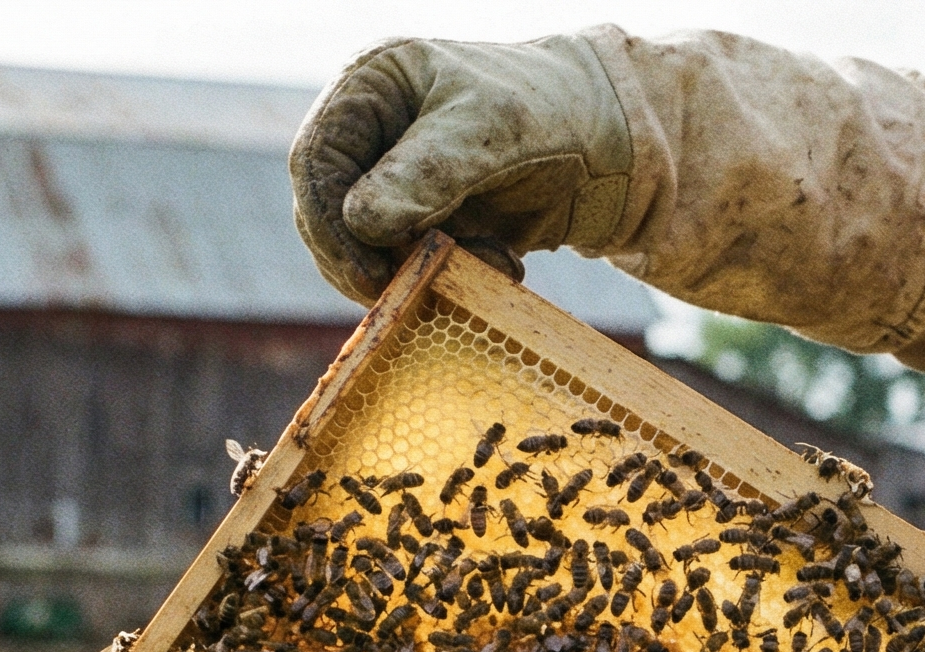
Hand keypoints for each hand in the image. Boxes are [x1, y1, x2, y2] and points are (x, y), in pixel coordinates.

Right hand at [290, 34, 635, 301]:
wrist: (609, 144)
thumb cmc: (549, 112)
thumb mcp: (489, 131)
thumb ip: (426, 171)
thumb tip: (361, 219)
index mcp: (371, 87)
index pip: (315, 161)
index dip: (328, 224)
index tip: (367, 274)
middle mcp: (371, 133)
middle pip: (329, 213)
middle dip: (369, 259)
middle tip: (415, 290)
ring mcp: (393, 179)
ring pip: (366, 249)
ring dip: (416, 272)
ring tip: (488, 259)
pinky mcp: (422, 221)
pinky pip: (408, 265)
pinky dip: (447, 276)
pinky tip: (502, 261)